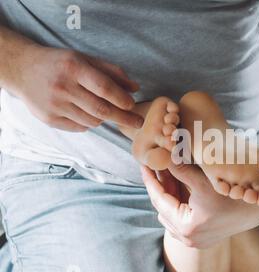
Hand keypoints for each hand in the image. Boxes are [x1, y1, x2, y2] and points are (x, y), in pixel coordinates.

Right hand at [10, 46, 143, 131]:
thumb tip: (135, 88)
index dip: (122, 99)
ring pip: (92, 121)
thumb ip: (112, 72)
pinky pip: (79, 127)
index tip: (133, 105)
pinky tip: (86, 113)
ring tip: (104, 110)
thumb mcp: (85, 59)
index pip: (104, 88)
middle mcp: (62, 87)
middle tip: (138, 122)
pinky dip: (89, 123)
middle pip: (101, 110)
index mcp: (74, 68)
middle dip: (124, 118)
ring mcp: (54, 105)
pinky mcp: (48, 119)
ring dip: (105, 119)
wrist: (23, 70)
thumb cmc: (61, 64)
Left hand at [141, 164, 258, 248]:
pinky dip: (177, 204)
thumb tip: (161, 155)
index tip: (143, 165)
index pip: (160, 200)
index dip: (151, 180)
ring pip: (170, 215)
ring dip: (167, 195)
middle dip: (158, 187)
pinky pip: (180, 221)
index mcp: (187, 227)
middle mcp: (188, 239)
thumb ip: (180, 169)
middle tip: (152, 168)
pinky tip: (177, 186)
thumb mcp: (204, 180)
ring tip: (165, 174)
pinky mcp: (202, 239)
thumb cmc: (233, 194)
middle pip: (163, 208)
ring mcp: (195, 242)